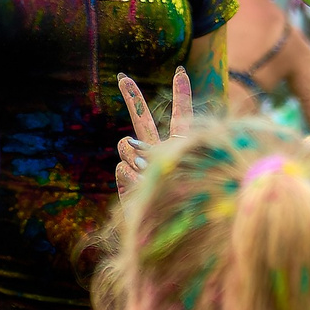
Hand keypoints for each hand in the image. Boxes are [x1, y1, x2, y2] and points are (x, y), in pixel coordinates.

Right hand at [114, 67, 194, 197]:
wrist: (168, 238)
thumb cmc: (189, 208)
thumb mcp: (182, 175)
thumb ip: (160, 158)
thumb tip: (131, 153)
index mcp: (180, 148)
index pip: (182, 117)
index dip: (181, 95)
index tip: (180, 72)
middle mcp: (157, 154)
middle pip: (142, 120)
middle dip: (132, 99)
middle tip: (122, 76)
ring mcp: (139, 166)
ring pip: (125, 144)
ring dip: (134, 156)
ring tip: (147, 173)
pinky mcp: (125, 180)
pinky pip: (121, 167)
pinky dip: (129, 177)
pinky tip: (138, 189)